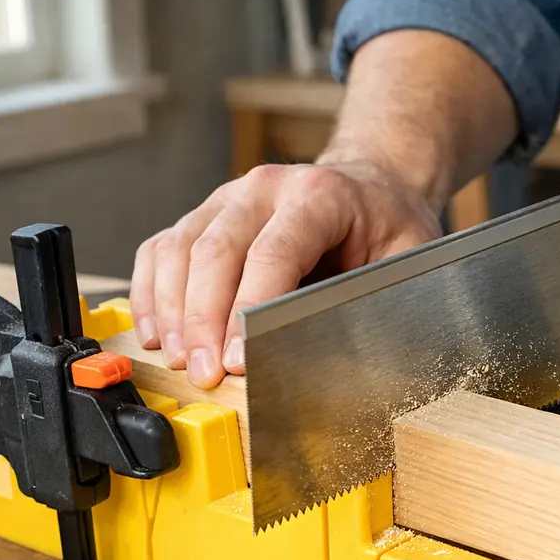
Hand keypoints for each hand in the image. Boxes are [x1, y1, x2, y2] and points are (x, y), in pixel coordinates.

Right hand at [130, 159, 441, 385]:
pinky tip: (156, 333)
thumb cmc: (387, 226)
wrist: (371, 185)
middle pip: (216, 251)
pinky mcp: (203, 216)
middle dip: (204, 321)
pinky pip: (161, 249)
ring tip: (180, 360)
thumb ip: (381, 299)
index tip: (238, 358)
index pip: (273, 251)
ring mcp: (227, 199)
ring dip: (172, 311)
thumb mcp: (408, 258)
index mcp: (319, 195)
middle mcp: (265, 189)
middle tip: (205, 373)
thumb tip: (351, 358)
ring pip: (179, 249)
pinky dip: (151, 293)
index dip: (249, 308)